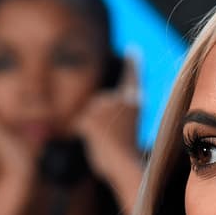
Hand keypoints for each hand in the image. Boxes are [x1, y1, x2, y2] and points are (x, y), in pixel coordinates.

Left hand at [72, 52, 141, 181]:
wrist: (125, 165)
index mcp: (135, 101)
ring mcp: (104, 104)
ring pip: (89, 114)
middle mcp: (119, 97)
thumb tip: (86, 119)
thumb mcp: (126, 133)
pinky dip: (86, 135)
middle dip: (101, 121)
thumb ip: (114, 118)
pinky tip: (97, 140)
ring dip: (94, 129)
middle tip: (115, 138)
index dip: (132, 63)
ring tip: (108, 141)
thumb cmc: (126, 157)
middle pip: (100, 104)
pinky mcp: (89, 116)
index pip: (133, 77)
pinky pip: (80, 124)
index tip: (132, 49)